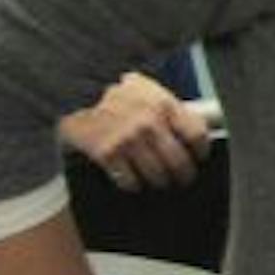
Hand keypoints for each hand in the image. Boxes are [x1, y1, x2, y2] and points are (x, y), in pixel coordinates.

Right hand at [58, 73, 210, 190]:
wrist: (73, 92)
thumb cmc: (113, 92)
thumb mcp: (147, 90)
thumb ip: (168, 108)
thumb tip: (191, 132)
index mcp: (164, 104)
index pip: (196, 135)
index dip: (201, 151)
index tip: (200, 158)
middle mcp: (149, 124)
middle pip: (179, 161)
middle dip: (184, 175)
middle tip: (183, 179)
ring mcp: (128, 141)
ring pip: (157, 175)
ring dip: (161, 182)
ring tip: (161, 182)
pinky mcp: (108, 155)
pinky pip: (130, 181)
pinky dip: (134, 184)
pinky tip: (135, 181)